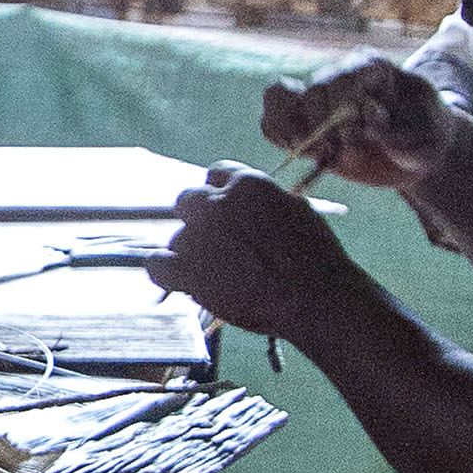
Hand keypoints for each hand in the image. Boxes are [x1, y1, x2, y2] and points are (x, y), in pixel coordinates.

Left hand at [148, 165, 371, 344]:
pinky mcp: (188, 271)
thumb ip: (263, 202)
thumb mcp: (295, 211)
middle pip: (188, 201)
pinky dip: (167, 274)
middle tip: (219, 247)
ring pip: (177, 239)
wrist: (315, 297)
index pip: (215, 175)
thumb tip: (248, 206)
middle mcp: (217, 204)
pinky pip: (157, 266)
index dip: (221, 196)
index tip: (228, 216)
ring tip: (221, 277)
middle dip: (200, 221)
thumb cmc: (316, 259)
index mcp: (246, 183)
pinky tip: (183, 283)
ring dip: (192, 254)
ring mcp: (199, 237)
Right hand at [260, 55, 460, 193]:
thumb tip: (372, 118)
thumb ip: (403, 132)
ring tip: (316, 152)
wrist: (414, 155)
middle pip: (313, 90)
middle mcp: (339, 76)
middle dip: (325, 126)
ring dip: (294, 129)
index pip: (346, 74)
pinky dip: (278, 136)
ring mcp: (316, 98)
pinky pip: (270, 119)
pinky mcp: (301, 122)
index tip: (360, 136)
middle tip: (344, 151)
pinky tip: (303, 153)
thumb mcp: (429, 138)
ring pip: (279, 96)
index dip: (347, 106)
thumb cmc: (426, 138)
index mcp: (372, 68)